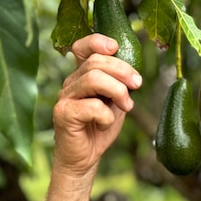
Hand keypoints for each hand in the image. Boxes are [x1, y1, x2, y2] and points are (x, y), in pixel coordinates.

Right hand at [52, 33, 142, 176]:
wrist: (84, 159)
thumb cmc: (99, 129)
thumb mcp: (115, 102)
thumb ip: (119, 84)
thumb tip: (133, 71)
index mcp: (81, 76)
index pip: (82, 47)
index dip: (98, 41)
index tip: (115, 48)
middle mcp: (70, 83)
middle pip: (96, 62)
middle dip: (123, 71)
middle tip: (137, 85)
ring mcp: (64, 98)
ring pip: (94, 79)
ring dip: (118, 91)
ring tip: (127, 106)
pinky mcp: (63, 114)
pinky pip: (92, 106)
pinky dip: (107, 116)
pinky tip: (105, 125)